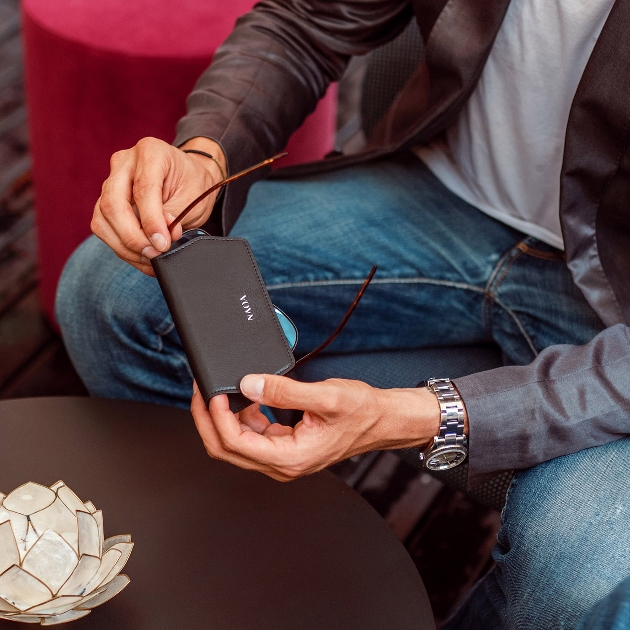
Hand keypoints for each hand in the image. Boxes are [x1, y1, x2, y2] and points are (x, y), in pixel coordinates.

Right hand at [91, 136, 225, 275]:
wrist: (188, 178)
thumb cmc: (192, 183)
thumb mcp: (194, 197)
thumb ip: (174, 215)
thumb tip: (157, 238)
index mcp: (150, 152)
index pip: (143, 190)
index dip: (151, 222)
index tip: (162, 244)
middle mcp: (124, 163)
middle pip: (113, 204)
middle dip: (132, 237)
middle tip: (155, 254)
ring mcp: (111, 182)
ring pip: (103, 219)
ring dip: (125, 246)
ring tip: (151, 258)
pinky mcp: (106, 201)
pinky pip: (105, 228)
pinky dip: (122, 248)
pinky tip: (142, 257)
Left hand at [190, 375, 443, 480]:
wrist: (382, 421)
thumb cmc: (362, 412)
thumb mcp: (326, 396)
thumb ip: (284, 391)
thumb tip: (250, 384)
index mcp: (290, 458)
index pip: (236, 442)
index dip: (217, 416)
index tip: (213, 391)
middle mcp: (282, 464)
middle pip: (227, 448)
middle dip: (208, 418)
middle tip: (201, 389)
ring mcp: (281, 459)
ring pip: (235, 444)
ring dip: (222, 418)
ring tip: (220, 390)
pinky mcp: (283, 448)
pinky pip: (251, 437)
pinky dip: (241, 417)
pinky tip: (246, 399)